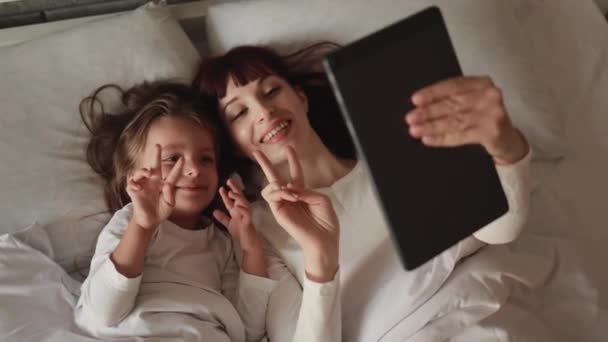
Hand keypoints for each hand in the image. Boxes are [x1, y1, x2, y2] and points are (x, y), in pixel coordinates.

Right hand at [126, 144, 183, 229]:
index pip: (172, 175)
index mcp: (164, 184)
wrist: (150, 221)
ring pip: (140, 172)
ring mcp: (143, 185)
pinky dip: (133, 182)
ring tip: (148, 173)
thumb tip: (167, 185)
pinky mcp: (133, 190)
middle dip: (156, 155)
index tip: (182, 159)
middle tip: (158, 145)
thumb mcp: (169, 205)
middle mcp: (153, 181)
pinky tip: (138, 187)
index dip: (177, 167)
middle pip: (154, 166)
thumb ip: (170, 195)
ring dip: (143, 170)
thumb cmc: (161, 211)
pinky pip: (130, 182)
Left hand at [213, 178, 261, 253]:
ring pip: (244, 203)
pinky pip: (247, 213)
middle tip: (229, 181)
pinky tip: (237, 206)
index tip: (221, 188)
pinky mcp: (248, 221)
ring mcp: (246, 215)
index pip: (231, 200)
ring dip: (238, 197)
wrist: (248, 243)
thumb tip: (214, 211)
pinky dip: (242, 209)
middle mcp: (242, 210)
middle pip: (239, 197)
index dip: (226, 194)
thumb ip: (223, 217)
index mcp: (237, 211)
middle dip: (235, 189)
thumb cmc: (241, 232)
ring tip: (231, 192)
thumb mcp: (229, 223)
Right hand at [254, 146, 338, 281]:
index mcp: (302, 193)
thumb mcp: (321, 200)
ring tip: (292, 192)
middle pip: (274, 177)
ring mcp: (282, 204)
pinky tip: (291, 196)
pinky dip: (280, 192)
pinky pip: (272, 196)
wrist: (323, 239)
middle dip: (265, 163)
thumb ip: (306, 190)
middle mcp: (290, 197)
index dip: (292, 160)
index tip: (290, 148)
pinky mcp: (278, 212)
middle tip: (256, 152)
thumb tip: (289, 187)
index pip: (295, 173)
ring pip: (270, 185)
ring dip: (279, 183)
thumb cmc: (326, 221)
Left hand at [405, 76, 528, 163]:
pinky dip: (442, 138)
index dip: (433, 93)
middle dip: (428, 112)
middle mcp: (489, 95)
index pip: (453, 86)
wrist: (508, 139)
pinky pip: (461, 135)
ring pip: (455, 120)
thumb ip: (452, 100)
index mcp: (482, 83)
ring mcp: (493, 114)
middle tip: (410, 117)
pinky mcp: (492, 132)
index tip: (416, 100)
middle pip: (452, 103)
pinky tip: (429, 139)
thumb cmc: (485, 117)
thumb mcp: (472, 102)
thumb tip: (421, 107)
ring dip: (431, 126)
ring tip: (415, 130)